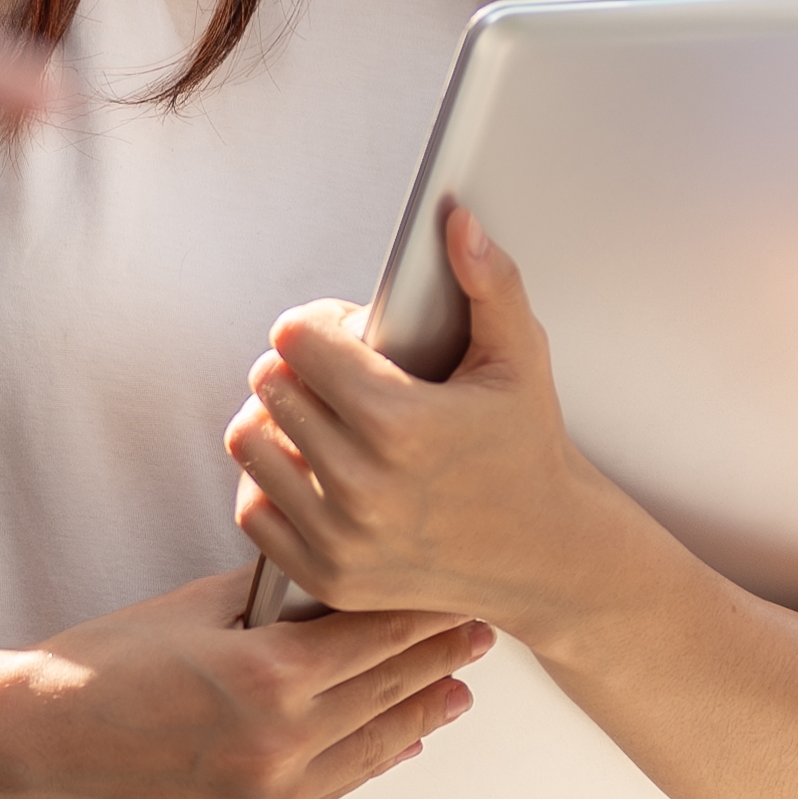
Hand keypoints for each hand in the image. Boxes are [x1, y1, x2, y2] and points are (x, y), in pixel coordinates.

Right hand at [0, 565, 488, 798]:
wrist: (35, 744)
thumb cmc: (104, 664)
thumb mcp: (199, 607)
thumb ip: (276, 597)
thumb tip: (337, 579)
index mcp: (271, 676)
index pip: (377, 633)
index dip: (426, 609)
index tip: (459, 587)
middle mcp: (282, 744)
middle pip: (389, 688)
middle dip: (438, 654)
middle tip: (480, 627)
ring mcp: (273, 796)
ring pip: (377, 745)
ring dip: (423, 709)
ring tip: (460, 684)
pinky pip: (338, 787)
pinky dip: (377, 756)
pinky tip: (404, 737)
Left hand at [224, 205, 645, 636]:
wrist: (548, 555)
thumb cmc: (528, 450)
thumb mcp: (520, 359)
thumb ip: (490, 283)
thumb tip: (457, 222)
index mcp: (401, 420)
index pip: (295, 340)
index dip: (316, 324)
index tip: (344, 334)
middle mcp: (364, 484)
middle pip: (269, 386)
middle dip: (298, 368)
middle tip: (337, 376)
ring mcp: (342, 537)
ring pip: (249, 444)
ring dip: (276, 422)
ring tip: (320, 418)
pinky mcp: (328, 576)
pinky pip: (252, 510)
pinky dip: (271, 484)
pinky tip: (313, 469)